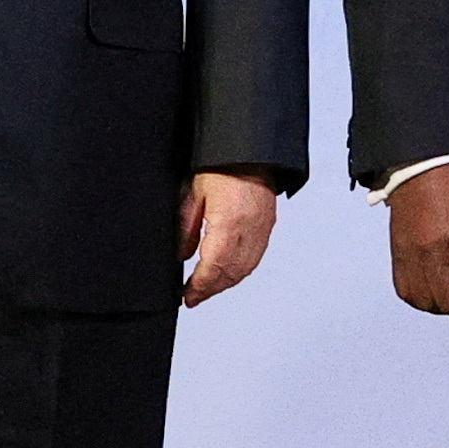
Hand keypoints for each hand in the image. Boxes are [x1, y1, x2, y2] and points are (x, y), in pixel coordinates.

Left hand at [180, 171, 279, 306]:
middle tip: (193, 298)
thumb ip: (186, 228)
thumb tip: (181, 256)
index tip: (186, 297)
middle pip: (231, 273)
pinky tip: (227, 273)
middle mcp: (250, 229)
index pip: (213, 267)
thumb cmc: (221, 165)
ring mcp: (262, 228)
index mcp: (230, 222)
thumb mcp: (193, 194)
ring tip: (207, 289)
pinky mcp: (267, 225)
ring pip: (245, 269)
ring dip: (225, 283)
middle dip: (211, 289)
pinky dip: (239, 271)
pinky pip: (255, 258)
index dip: (199, 286)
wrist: (248, 149)